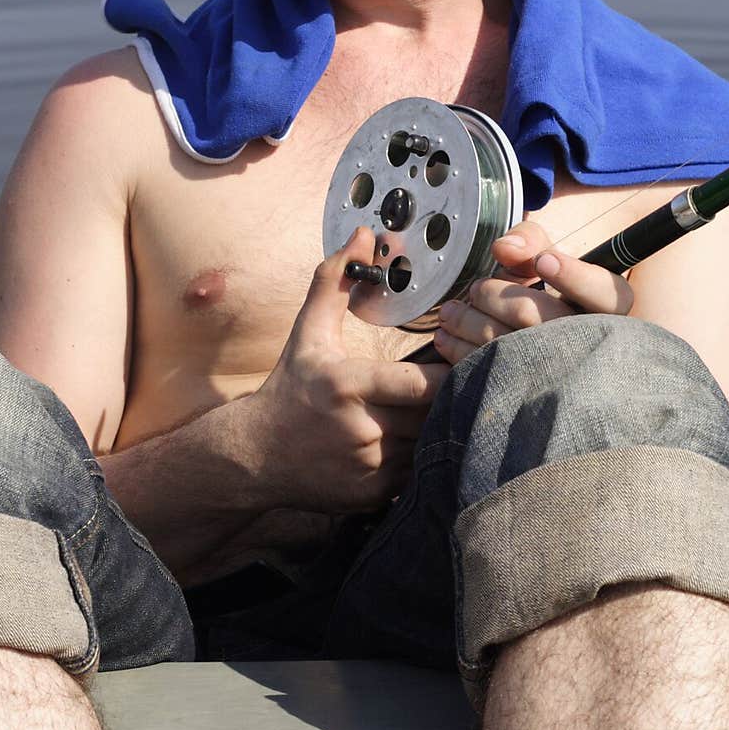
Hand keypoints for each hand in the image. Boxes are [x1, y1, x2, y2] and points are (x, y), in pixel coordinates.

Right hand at [248, 226, 448, 512]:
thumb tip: (364, 235)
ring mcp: (369, 467)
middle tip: (472, 380)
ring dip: (442, 427)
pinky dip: (427, 456)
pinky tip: (425, 439)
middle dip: (453, 399)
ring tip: (453, 407)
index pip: (418, 384)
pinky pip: (420, 472)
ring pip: (431, 445)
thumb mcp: (308, 332)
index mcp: (346, 385)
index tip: (461, 360)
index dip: (448, 375)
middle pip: (432, 415)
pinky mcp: (376, 494)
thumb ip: (335, 281)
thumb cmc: (290, 387)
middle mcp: (360, 430)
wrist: (256, 456)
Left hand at [432, 218, 633, 364]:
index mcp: (607, 307)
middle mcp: (590, 342)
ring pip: (510, 347)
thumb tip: (504, 250)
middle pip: (540, 317)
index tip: (544, 262)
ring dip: (469, 323)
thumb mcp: (548, 258)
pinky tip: (447, 338)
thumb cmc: (545, 296)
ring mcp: (561, 374)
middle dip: (495, 297)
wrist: (535, 348)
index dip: (574, 277)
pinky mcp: (530, 393)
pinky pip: (491, 373)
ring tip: (450, 312)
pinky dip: (461, 351)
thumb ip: (530, 241)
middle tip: (475, 290)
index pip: (606, 293)